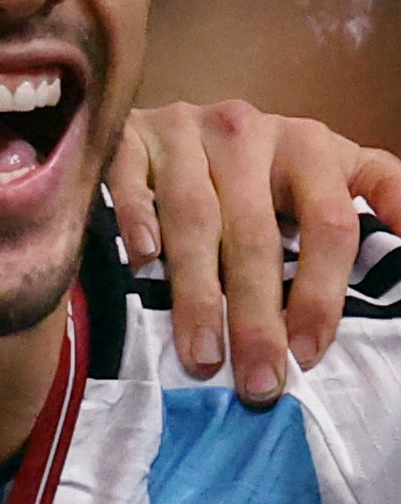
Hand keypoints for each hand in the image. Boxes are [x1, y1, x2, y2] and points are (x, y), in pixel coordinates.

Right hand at [109, 98, 399, 403]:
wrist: (186, 124)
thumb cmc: (271, 170)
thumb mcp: (337, 173)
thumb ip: (385, 194)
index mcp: (311, 145)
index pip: (329, 225)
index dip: (322, 294)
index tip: (310, 354)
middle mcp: (248, 130)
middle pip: (257, 234)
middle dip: (257, 316)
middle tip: (257, 380)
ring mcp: (185, 128)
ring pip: (193, 218)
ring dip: (198, 294)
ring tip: (202, 355)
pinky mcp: (130, 132)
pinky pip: (128, 177)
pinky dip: (136, 218)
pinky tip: (144, 260)